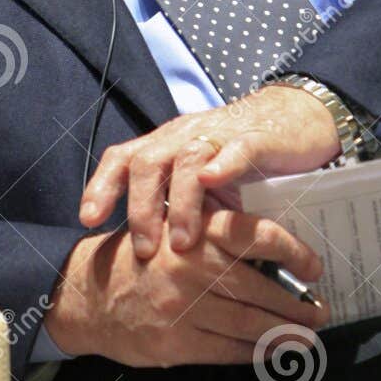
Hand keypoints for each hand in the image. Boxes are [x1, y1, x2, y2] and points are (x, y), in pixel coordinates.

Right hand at [44, 200, 327, 366]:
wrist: (86, 294)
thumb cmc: (140, 257)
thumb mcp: (174, 227)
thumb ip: (216, 232)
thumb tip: (276, 253)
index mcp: (196, 229)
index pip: (259, 235)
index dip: (295, 253)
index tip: (314, 267)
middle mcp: (193, 266)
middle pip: (262, 288)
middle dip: (297, 305)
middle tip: (319, 311)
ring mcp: (184, 307)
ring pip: (251, 325)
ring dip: (285, 334)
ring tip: (305, 336)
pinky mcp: (176, 342)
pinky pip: (229, 351)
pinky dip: (255, 353)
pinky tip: (270, 352)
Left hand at [78, 84, 340, 257]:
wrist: (292, 120)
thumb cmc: (239, 160)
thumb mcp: (201, 187)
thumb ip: (175, 207)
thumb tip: (147, 260)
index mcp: (165, 147)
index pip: (122, 159)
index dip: (101, 186)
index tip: (88, 221)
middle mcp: (184, 137)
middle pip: (148, 162)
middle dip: (140, 207)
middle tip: (144, 250)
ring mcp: (219, 135)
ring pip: (187, 159)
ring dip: (181, 201)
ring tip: (182, 242)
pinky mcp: (256, 138)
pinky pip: (235, 148)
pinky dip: (222, 163)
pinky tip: (214, 181)